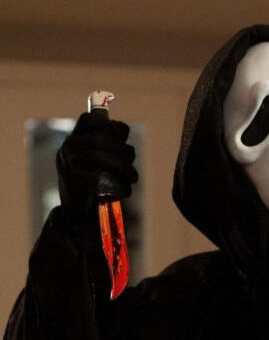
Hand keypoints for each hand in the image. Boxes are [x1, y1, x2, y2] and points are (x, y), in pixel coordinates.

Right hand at [56, 112, 137, 231]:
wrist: (77, 219)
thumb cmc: (92, 189)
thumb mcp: (97, 162)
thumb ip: (108, 144)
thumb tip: (123, 129)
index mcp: (73, 142)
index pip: (89, 120)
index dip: (111, 126)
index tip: (123, 139)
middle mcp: (67, 150)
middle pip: (101, 139)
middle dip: (124, 152)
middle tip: (131, 168)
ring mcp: (69, 166)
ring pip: (102, 157)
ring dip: (125, 168)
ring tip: (132, 179)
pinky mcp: (76, 183)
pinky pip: (103, 178)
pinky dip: (119, 185)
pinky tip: (123, 191)